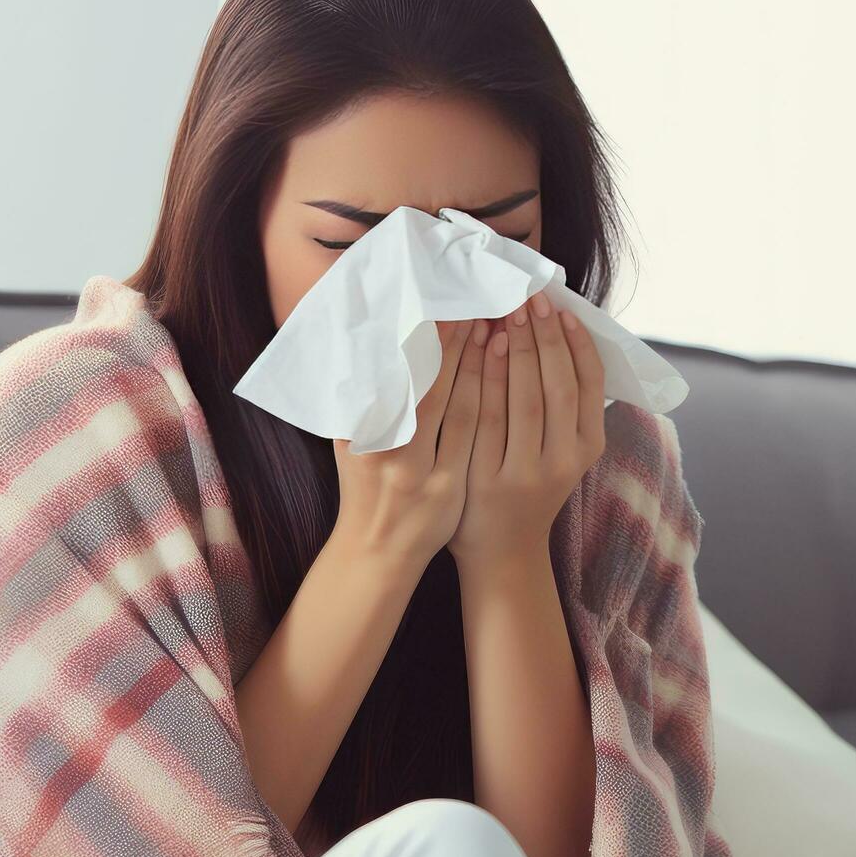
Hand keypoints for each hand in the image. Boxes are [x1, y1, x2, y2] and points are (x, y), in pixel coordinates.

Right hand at [329, 318, 486, 565]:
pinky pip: (476, 436)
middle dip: (457, 343)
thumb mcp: (352, 441)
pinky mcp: (449, 488)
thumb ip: (364, 400)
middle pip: (432, 385)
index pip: (402, 375)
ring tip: (496, 328)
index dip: (426, 341)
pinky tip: (503, 372)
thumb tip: (373, 343)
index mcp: (363, 431)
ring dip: (481, 364)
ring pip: (460, 406)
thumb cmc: (365, 486)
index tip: (445, 309)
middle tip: (477, 305)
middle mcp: (390, 451)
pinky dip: (490, 400)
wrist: (377, 551)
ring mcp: (421, 472)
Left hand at [448, 290, 607, 564]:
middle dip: (544, 337)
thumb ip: (564, 409)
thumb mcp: (561, 453)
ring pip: (525, 399)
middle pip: (557, 386)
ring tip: (507, 314)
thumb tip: (560, 340)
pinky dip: (486, 377)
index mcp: (587, 448)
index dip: (578, 344)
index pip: (590, 385)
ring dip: (516, 350)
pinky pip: (487, 418)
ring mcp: (527, 473)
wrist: (502, 552)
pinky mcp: (490, 480)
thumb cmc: (528, 489)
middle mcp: (564, 461)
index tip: (564, 310)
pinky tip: (482, 348)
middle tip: (530, 299)